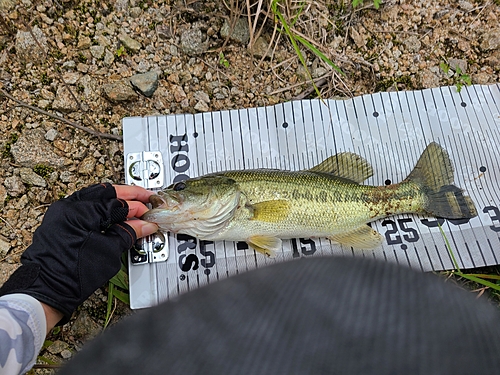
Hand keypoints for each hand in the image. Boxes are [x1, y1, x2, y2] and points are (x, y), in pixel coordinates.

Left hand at [0, 183, 157, 324]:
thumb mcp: (108, 253)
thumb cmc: (70, 277)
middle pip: (105, 193)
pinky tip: (115, 214)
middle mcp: (67, 208)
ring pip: (95, 196)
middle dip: (128, 195)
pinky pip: (86, 206)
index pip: (116, 203)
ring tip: (133, 205)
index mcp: (78, 212)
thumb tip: (144, 225)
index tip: (149, 215)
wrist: (47, 292)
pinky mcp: (61, 222)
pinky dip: (103, 208)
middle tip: (146, 199)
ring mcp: (62, 214)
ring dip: (116, 199)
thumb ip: (128, 233)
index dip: (137, 208)